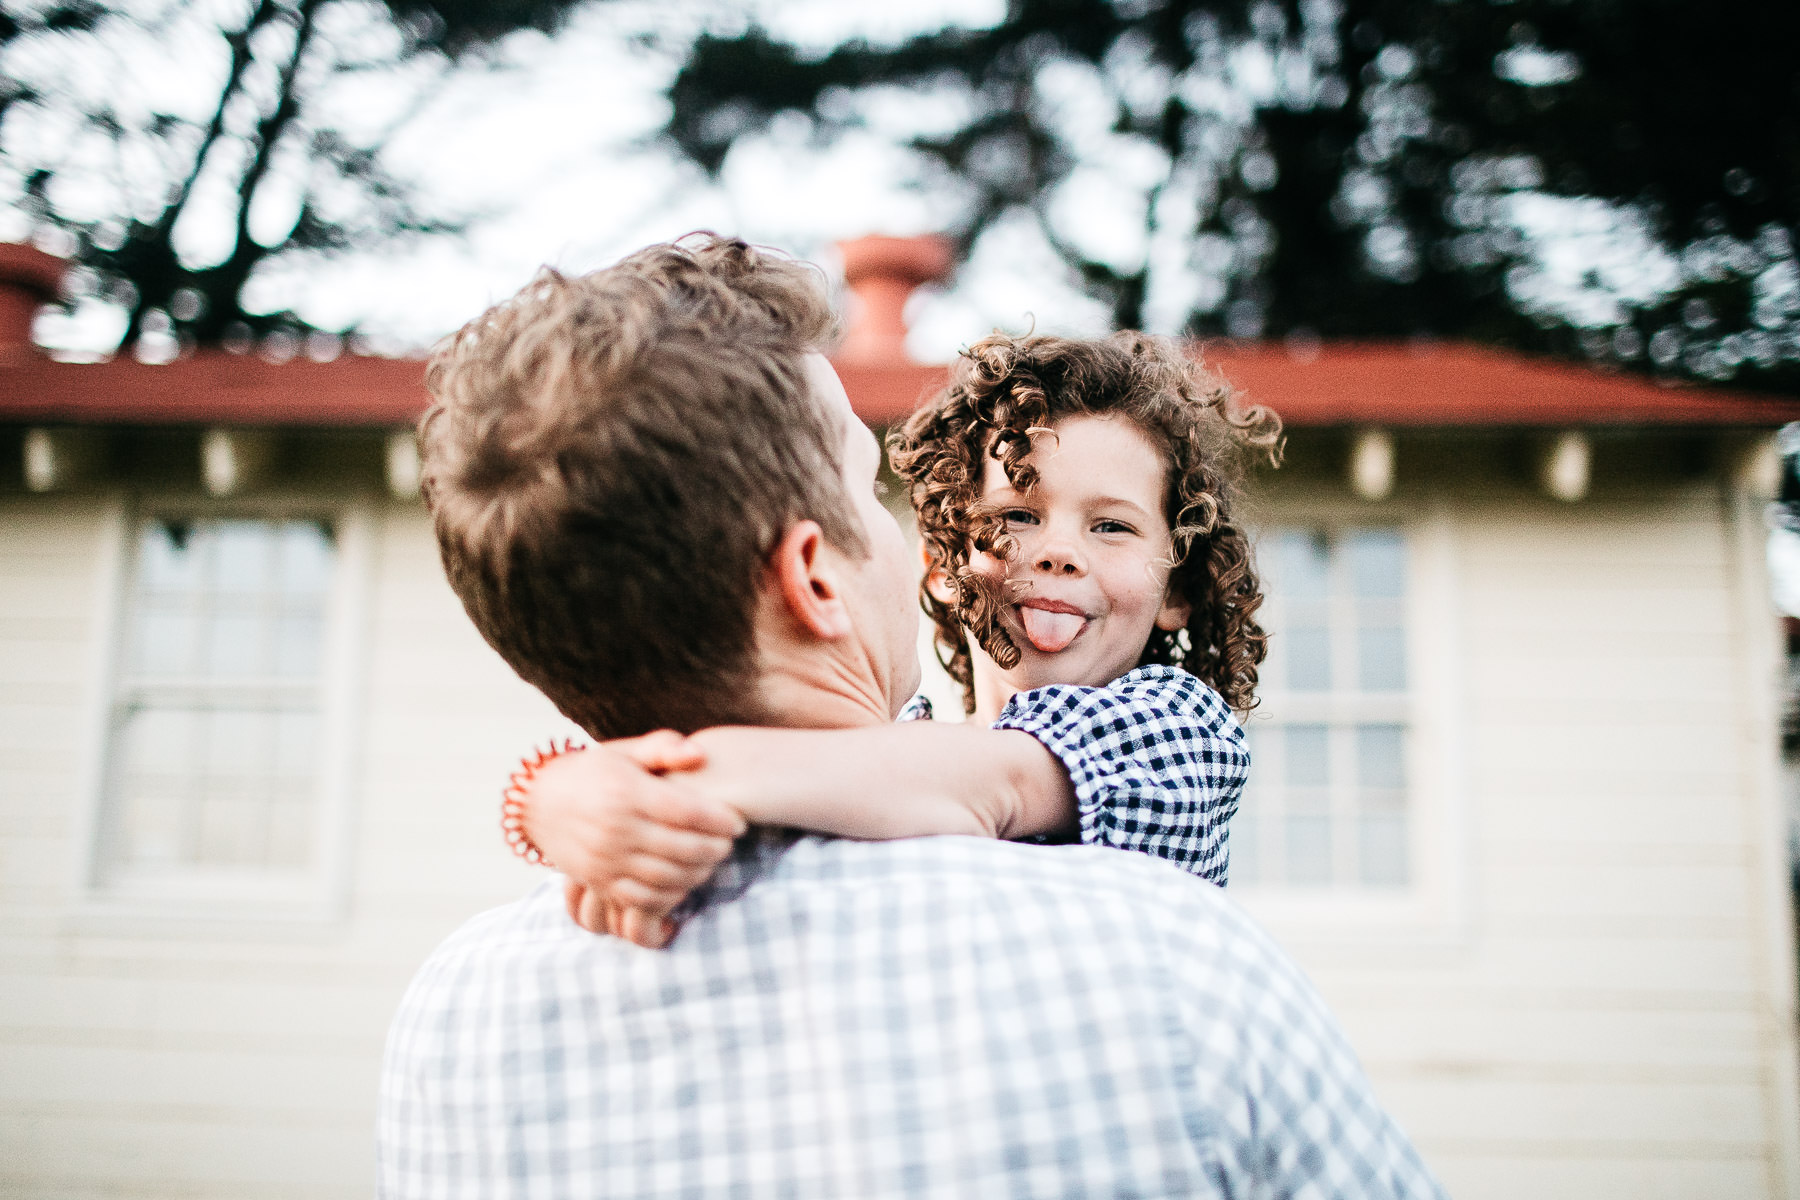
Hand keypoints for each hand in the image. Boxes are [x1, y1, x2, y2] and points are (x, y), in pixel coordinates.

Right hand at [521, 731, 746, 946]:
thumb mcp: (625, 751)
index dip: (720, 820)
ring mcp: (605, 859)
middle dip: (715, 849)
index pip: (687, 811)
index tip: (738, 822)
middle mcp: (615, 828)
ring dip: (698, 873)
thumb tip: (700, 754)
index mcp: (627, 792)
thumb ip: (664, 748)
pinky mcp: (597, 881)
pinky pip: (642, 898)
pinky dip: (670, 895)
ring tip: (711, 862)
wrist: (538, 801)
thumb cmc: (594, 771)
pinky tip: (684, 881)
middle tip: (729, 844)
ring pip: (666, 877)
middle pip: (682, 848)